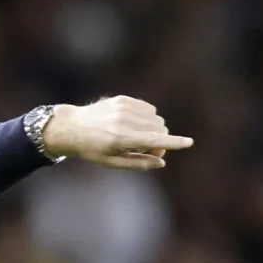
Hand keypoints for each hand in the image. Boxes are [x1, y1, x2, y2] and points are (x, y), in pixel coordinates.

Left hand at [42, 96, 193, 169]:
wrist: (73, 127)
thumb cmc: (93, 149)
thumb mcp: (112, 162)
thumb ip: (138, 163)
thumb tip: (161, 162)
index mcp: (120, 138)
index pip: (154, 139)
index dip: (173, 142)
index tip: (189, 142)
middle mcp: (123, 121)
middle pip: (159, 129)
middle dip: (160, 141)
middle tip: (148, 151)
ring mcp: (124, 107)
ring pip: (156, 119)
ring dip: (153, 130)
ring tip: (136, 138)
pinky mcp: (123, 99)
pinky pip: (148, 109)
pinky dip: (147, 118)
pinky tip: (132, 125)